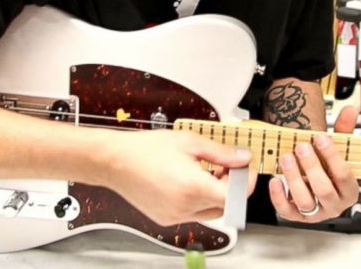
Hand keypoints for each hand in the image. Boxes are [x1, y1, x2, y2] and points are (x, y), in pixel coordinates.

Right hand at [104, 130, 252, 225]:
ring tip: (205, 171)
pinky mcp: (166, 219)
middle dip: (231, 186)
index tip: (244, 169)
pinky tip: (189, 181)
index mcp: (192, 187)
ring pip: (210, 211)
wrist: (116, 161)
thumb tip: (243, 158)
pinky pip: (193, 213)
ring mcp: (175, 216)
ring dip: (216, 194)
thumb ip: (221, 152)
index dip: (245, 183)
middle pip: (225, 205)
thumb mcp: (190, 142)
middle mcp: (184, 207)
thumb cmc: (147, 148)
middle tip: (226, 166)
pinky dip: (199, 200)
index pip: (235, 197)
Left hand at [268, 105, 359, 221]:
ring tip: (287, 158)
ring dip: (294, 178)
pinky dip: (279, 196)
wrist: (316, 181)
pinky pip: (286, 211)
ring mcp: (316, 212)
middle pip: (324, 190)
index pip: (344, 175)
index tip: (320, 138)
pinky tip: (275, 180)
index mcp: (349, 190)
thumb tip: (350, 109)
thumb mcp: (338, 149)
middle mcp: (334, 204)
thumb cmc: (329, 167)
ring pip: (306, 201)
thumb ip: (344, 129)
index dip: (332, 156)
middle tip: (301, 147)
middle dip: (311, 166)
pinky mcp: (296, 216)